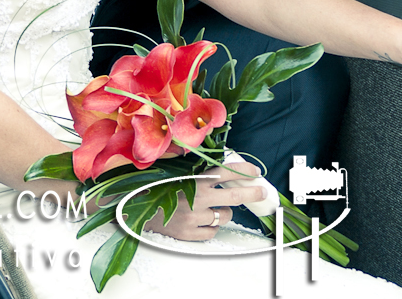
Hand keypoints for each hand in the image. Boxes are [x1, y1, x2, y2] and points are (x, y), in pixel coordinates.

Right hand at [145, 161, 266, 241]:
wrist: (140, 211)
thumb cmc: (162, 191)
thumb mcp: (180, 175)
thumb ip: (201, 173)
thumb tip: (225, 170)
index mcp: (195, 179)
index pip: (226, 171)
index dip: (244, 171)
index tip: (255, 172)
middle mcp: (197, 196)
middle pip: (234, 196)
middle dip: (251, 194)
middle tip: (261, 192)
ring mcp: (194, 216)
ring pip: (225, 216)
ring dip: (224, 212)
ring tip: (212, 208)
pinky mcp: (189, 233)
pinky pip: (213, 231)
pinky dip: (211, 226)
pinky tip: (202, 220)